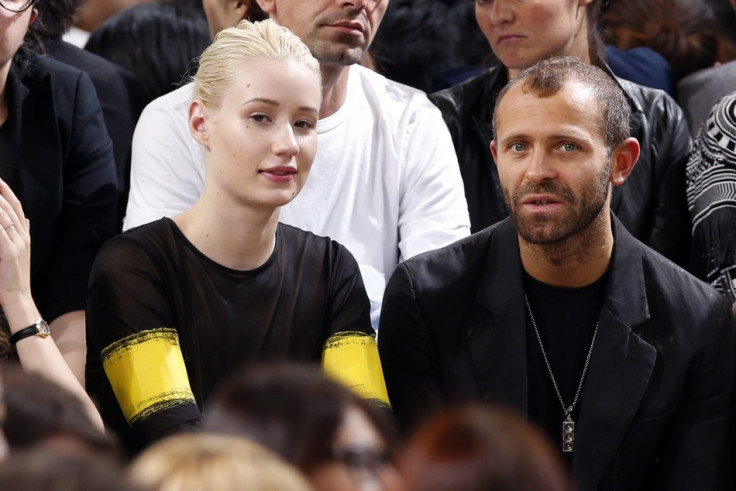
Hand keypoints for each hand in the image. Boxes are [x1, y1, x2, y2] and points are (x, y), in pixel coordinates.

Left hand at [0, 178, 31, 309]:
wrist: (19, 297)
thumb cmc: (13, 277)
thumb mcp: (19, 252)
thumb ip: (22, 234)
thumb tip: (25, 219)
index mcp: (24, 235)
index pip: (16, 207)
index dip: (7, 191)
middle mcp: (22, 236)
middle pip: (9, 207)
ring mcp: (17, 243)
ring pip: (3, 216)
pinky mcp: (10, 252)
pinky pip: (0, 231)